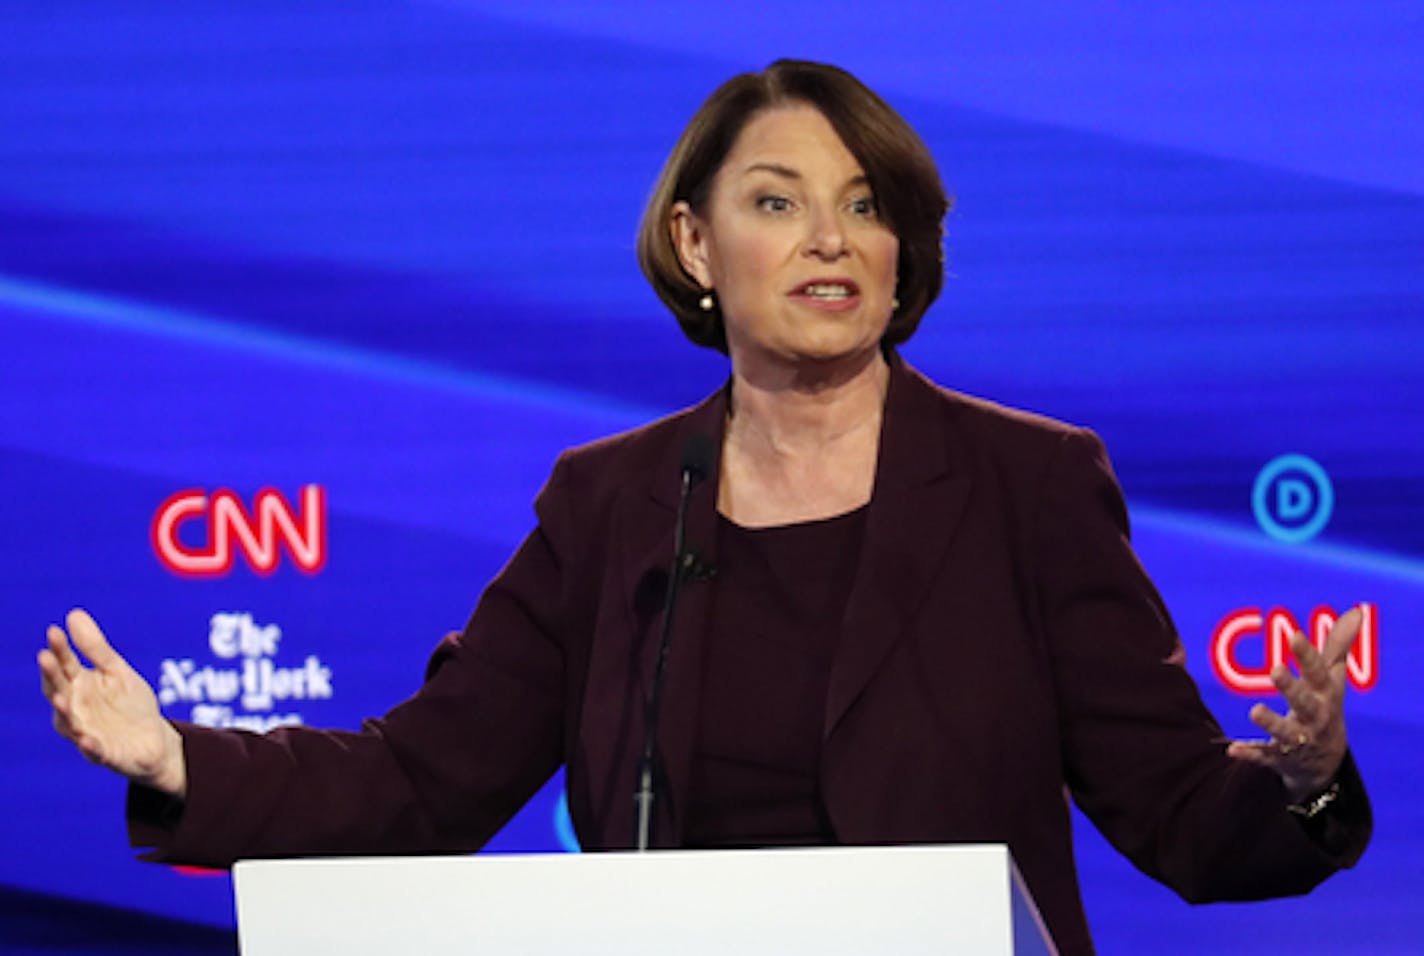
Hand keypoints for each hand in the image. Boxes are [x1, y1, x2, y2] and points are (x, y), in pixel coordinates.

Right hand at [37, 609, 186, 797]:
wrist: (155, 740)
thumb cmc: (130, 704)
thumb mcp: (117, 671)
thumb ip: (95, 648)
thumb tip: (73, 614)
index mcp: (79, 686)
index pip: (64, 665)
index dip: (59, 650)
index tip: (54, 631)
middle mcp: (75, 709)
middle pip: (59, 690)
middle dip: (52, 676)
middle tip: (45, 657)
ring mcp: (86, 732)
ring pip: (69, 723)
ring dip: (63, 711)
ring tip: (59, 697)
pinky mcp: (103, 754)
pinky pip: (94, 752)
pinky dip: (89, 747)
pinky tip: (87, 739)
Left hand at [1227, 605, 1361, 803]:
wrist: (1326, 762)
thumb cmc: (1324, 706)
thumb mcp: (1333, 679)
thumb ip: (1337, 646)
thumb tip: (1355, 612)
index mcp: (1325, 695)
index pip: (1318, 672)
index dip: (1308, 654)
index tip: (1294, 634)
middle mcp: (1314, 717)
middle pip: (1304, 702)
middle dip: (1292, 687)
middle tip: (1275, 670)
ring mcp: (1299, 740)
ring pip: (1286, 732)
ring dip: (1271, 723)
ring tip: (1254, 711)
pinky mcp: (1280, 758)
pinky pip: (1265, 757)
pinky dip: (1250, 754)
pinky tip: (1233, 750)